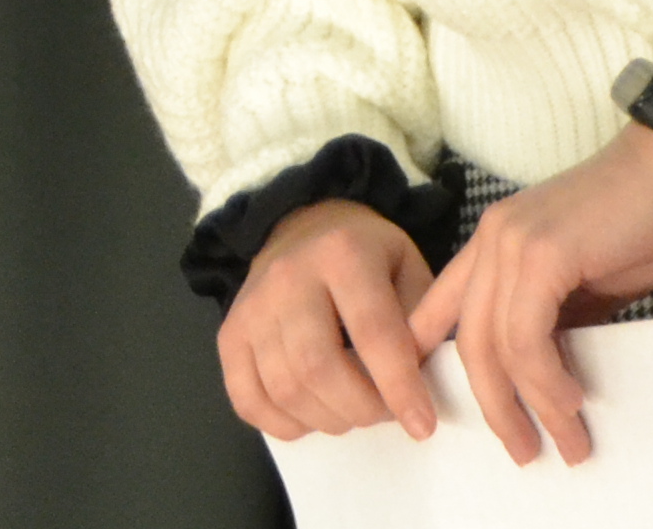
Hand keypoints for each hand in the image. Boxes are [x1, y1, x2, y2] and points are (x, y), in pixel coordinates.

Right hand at [217, 198, 438, 444]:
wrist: (304, 227)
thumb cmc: (368, 256)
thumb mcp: (408, 269)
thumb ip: (422, 322)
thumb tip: (422, 385)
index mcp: (342, 253)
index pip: (372, 333)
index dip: (399, 387)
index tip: (422, 425)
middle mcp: (288, 276)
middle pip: (318, 366)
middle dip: (360, 408)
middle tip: (385, 414)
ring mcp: (251, 305)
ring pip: (285, 388)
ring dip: (328, 419)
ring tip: (354, 411)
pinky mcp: (230, 333)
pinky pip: (247, 399)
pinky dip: (283, 424)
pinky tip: (313, 416)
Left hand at [407, 122, 652, 467]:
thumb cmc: (642, 223)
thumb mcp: (584, 283)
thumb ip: (555, 319)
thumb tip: (546, 378)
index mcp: (493, 244)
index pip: (440, 311)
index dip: (432, 366)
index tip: (444, 415)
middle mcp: (490, 239)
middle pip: (466, 342)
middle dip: (492, 407)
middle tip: (522, 450)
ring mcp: (511, 242)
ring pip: (494, 345)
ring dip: (530, 406)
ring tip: (564, 443)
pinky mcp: (542, 252)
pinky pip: (527, 335)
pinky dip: (546, 379)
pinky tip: (572, 402)